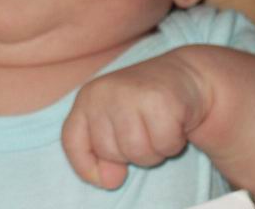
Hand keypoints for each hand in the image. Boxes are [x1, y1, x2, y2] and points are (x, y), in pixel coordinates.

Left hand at [61, 50, 209, 189]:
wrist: (183, 75)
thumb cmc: (144, 104)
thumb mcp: (114, 123)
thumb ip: (102, 152)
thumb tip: (108, 180)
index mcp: (87, 98)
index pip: (71, 141)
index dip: (85, 166)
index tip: (108, 176)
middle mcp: (102, 93)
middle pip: (109, 152)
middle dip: (131, 153)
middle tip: (145, 130)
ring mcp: (129, 93)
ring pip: (137, 152)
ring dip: (154, 150)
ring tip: (158, 127)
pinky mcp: (159, 99)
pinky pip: (164, 145)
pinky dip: (173, 143)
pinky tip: (174, 122)